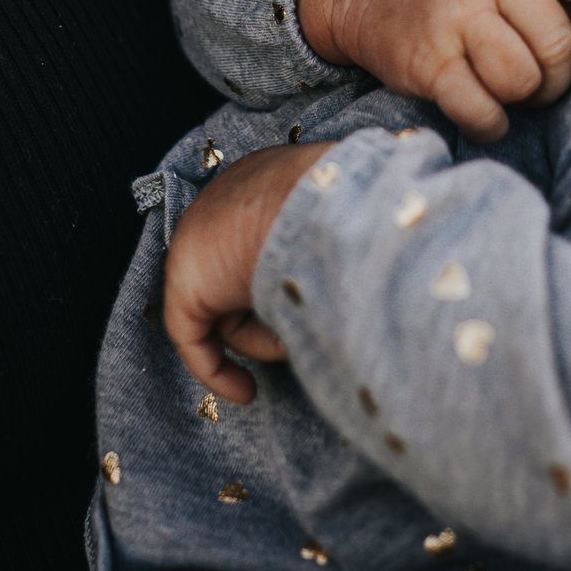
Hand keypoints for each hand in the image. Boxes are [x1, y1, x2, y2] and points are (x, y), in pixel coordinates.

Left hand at [163, 142, 332, 403]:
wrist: (327, 205)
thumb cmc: (355, 212)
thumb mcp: (358, 224)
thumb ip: (349, 244)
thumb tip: (384, 268)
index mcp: (272, 177)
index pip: (268, 236)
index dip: (287, 280)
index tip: (307, 311)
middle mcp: (231, 200)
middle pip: (247, 275)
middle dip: (273, 315)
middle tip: (303, 337)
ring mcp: (203, 235)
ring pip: (229, 307)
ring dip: (266, 337)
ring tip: (298, 339)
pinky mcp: (186, 280)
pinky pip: (194, 335)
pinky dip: (216, 370)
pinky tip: (245, 393)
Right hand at [296, 0, 570, 143]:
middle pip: (556, 43)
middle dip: (556, 72)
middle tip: (540, 72)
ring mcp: (451, 14)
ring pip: (523, 79)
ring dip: (524, 95)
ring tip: (507, 82)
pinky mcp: (426, 61)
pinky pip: (485, 109)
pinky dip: (494, 120)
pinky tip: (485, 108)